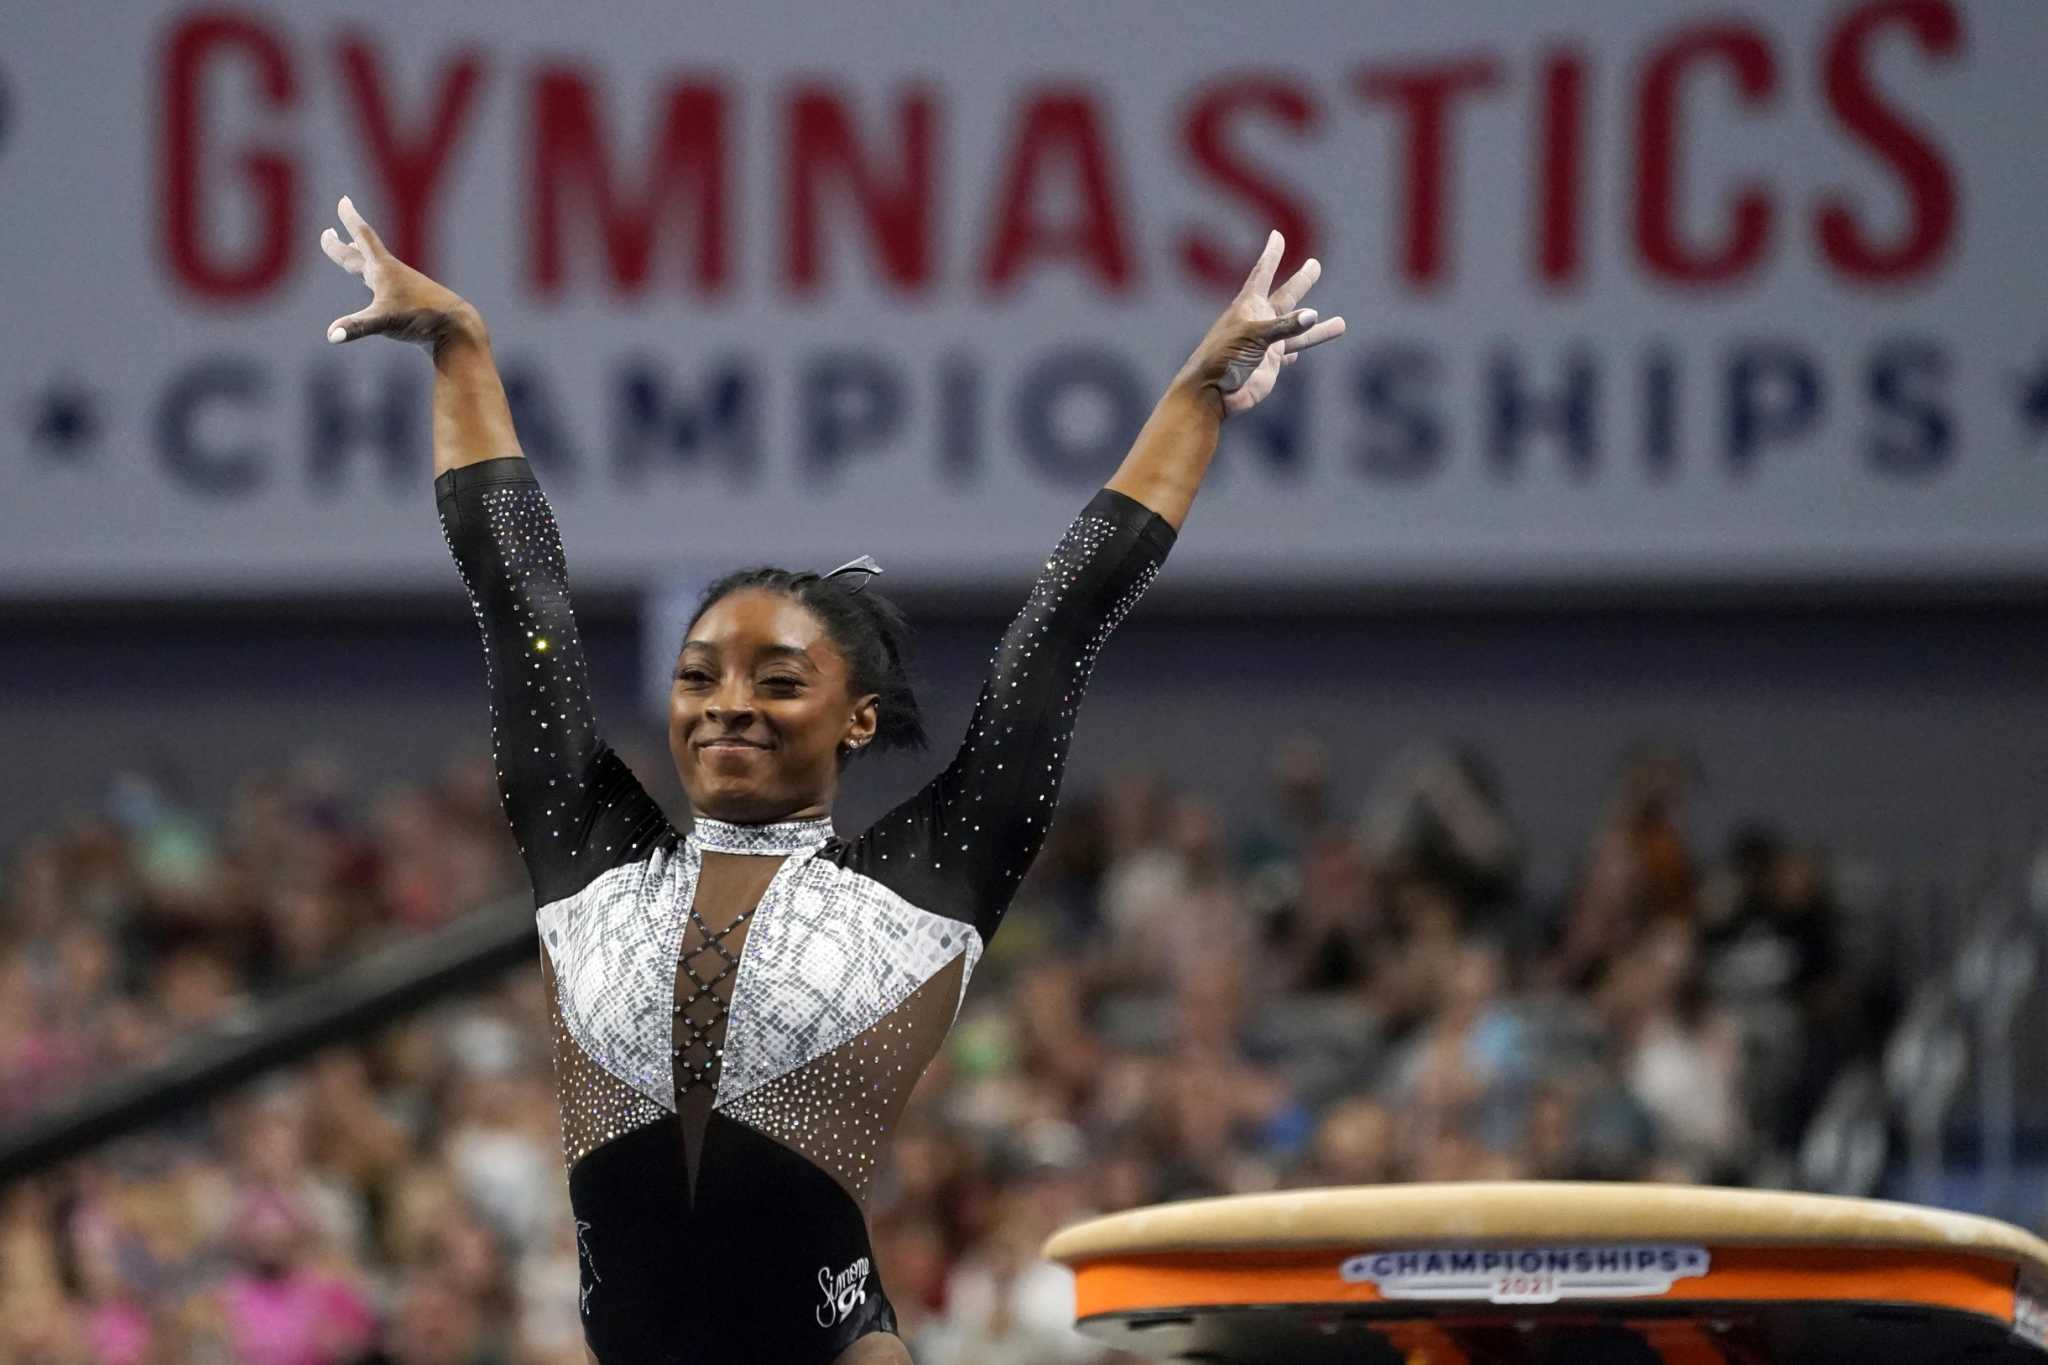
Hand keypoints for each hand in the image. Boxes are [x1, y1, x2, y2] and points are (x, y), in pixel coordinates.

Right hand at [320, 196, 480, 349]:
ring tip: (352, 248)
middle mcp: (392, 275)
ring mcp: (403, 289)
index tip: (344, 200)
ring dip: (359, 257)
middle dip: (342, 244)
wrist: (457, 329)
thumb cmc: (422, 319)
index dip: (351, 218)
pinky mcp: (410, 304)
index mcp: (384, 270)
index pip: (364, 236)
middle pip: (361, 253)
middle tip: (329, 231)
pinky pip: (387, 288)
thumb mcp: (384, 322)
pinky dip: (376, 282)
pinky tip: (381, 289)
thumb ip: (356, 327)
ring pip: (375, 268)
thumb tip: (331, 336)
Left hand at [1175, 230, 1345, 415]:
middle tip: (1315, 264)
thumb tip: (1313, 315)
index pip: (1262, 274)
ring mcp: (1266, 345)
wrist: (1212, 393)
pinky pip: (1289, 353)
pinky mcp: (1270, 365)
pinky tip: (1303, 349)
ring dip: (1318, 327)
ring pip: (1298, 331)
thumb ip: (1283, 327)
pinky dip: (1297, 350)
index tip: (1276, 235)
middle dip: (1300, 282)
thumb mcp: (1253, 337)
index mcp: (1248, 307)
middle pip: (1286, 297)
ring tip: (1342, 324)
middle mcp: (1259, 322)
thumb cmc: (1223, 359)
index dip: (1271, 255)